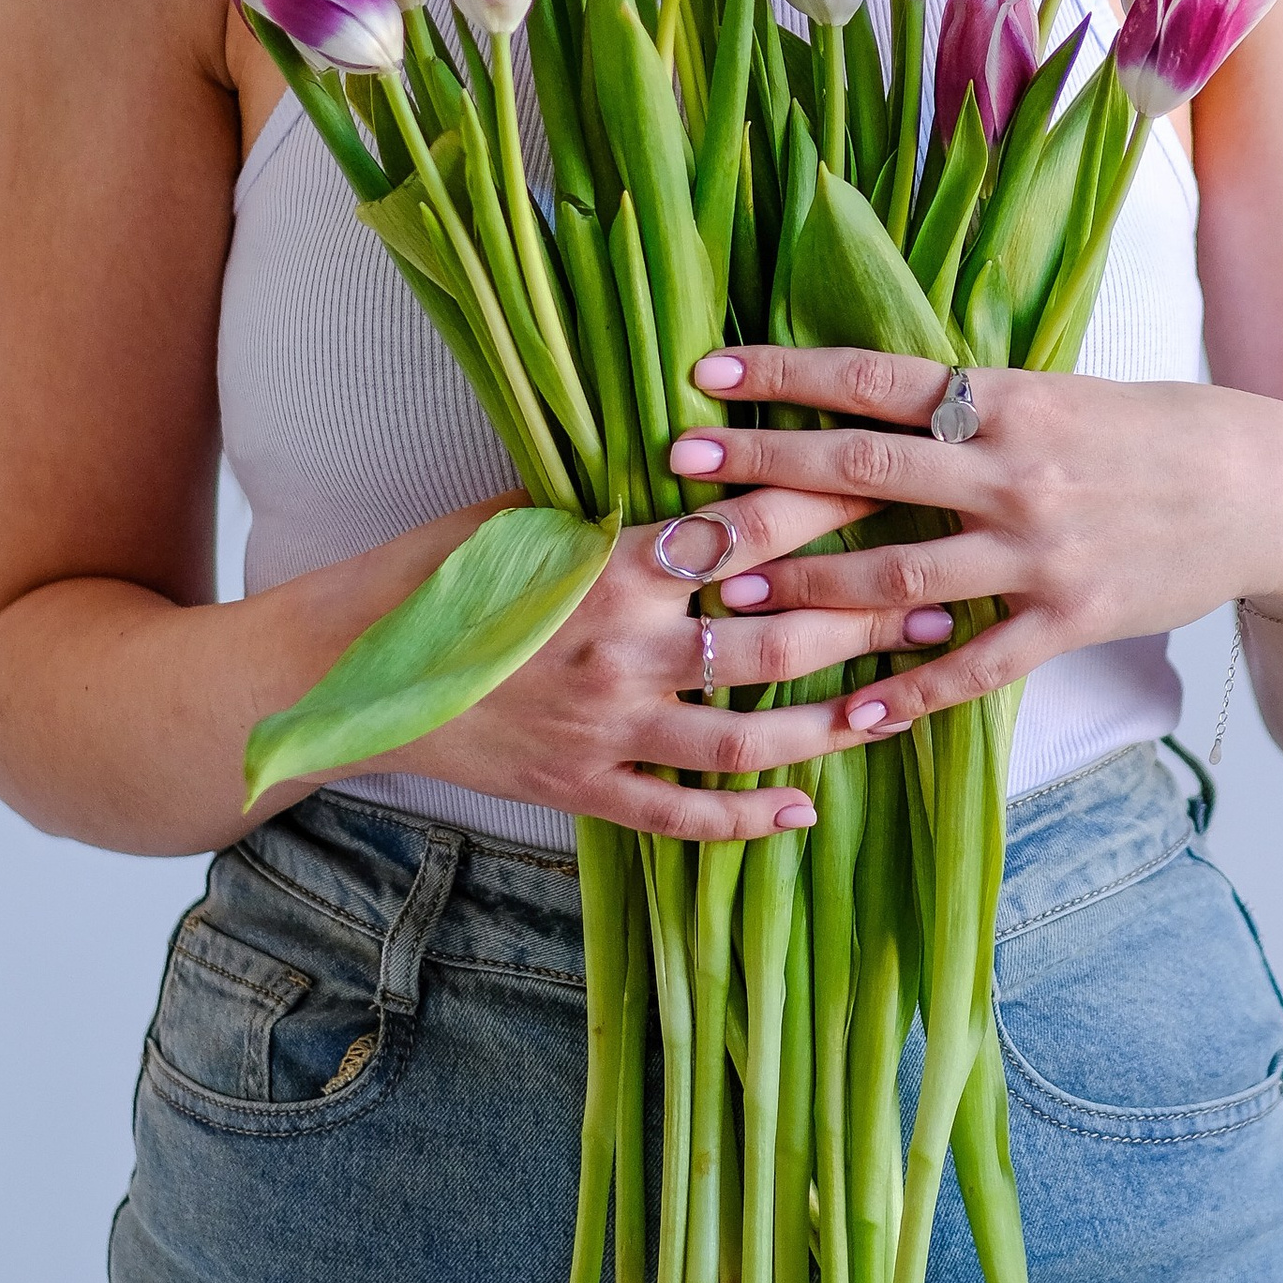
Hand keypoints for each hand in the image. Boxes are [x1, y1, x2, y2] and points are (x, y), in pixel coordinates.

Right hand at [375, 474, 911, 839]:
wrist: (338, 678)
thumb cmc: (424, 579)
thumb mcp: (514, 516)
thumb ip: (607, 503)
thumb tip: (690, 464)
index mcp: (611, 568)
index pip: (748, 531)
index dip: (832, 506)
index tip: (898, 482)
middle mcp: (623, 653)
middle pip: (778, 640)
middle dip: (870, 621)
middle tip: (944, 601)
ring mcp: (608, 731)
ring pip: (749, 737)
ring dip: (834, 723)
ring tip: (901, 705)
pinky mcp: (583, 790)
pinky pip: (683, 816)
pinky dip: (750, 817)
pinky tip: (806, 808)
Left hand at [667, 344, 1282, 722]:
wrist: (1267, 491)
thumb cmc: (1155, 431)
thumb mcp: (1063, 392)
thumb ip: (973, 402)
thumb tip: (875, 398)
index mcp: (1007, 399)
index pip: (874, 380)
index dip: (785, 375)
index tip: (704, 369)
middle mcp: (1014, 471)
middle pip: (865, 471)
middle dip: (762, 474)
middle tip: (677, 475)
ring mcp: (1041, 553)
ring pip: (901, 576)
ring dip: (809, 588)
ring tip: (731, 594)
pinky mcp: (1071, 621)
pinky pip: (974, 667)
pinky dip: (908, 694)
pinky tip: (849, 717)